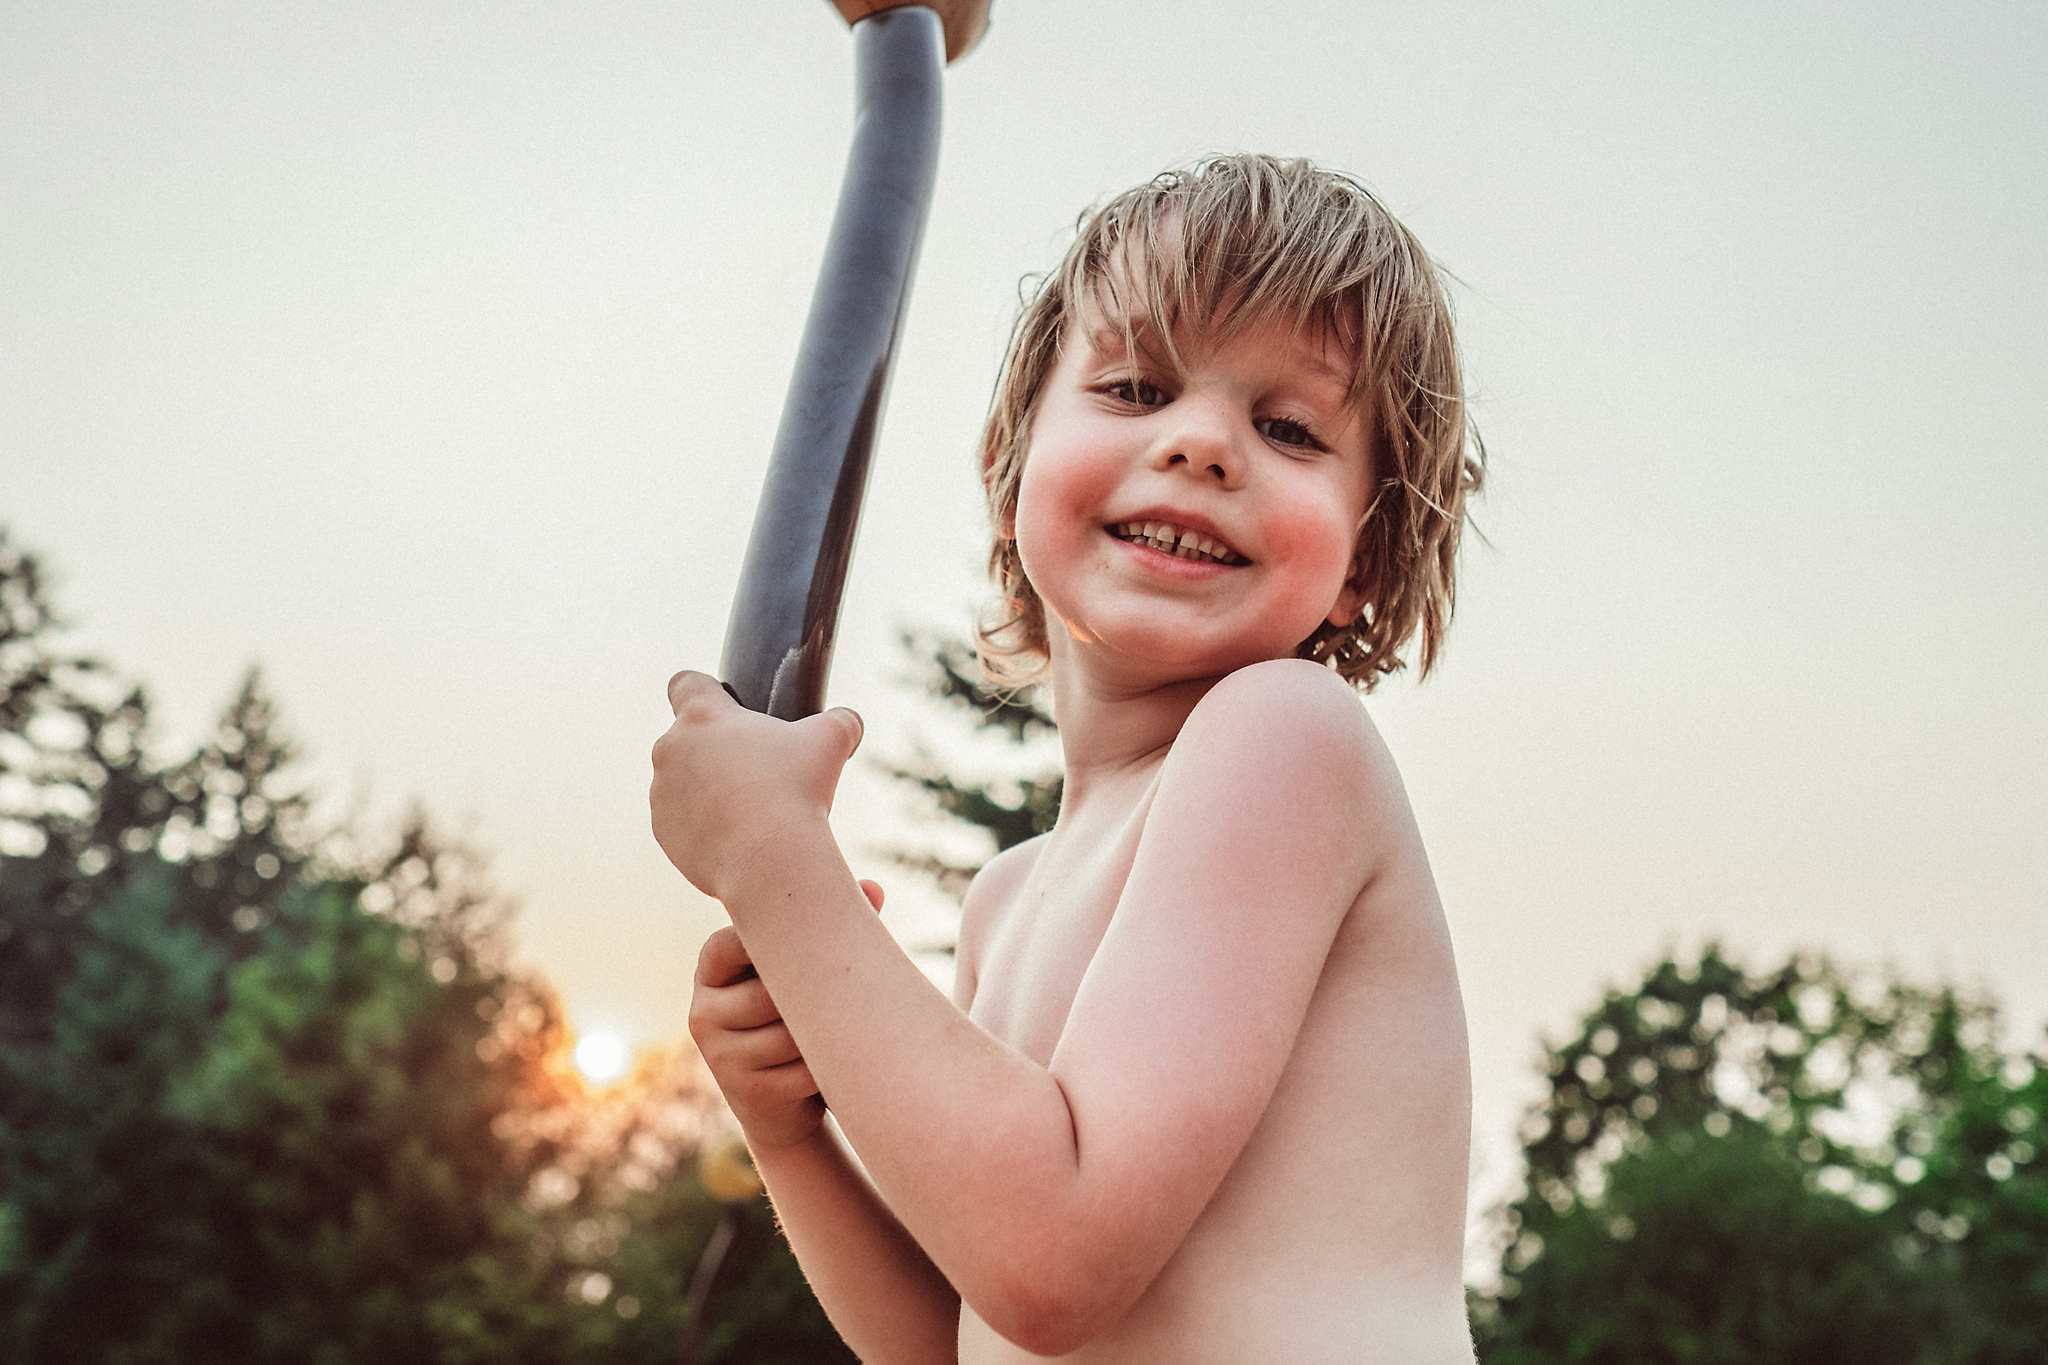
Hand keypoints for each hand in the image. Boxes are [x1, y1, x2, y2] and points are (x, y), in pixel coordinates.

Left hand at [651, 671, 864, 899]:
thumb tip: (848, 721)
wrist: (770, 860)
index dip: (705, 690)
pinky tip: (737, 836)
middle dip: (716, 749)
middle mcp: (672, 748)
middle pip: (688, 737)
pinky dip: (703, 825)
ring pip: (682, 781)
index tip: (726, 706)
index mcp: (702, 716)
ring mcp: (661, 792)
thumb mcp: (831, 741)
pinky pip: (681, 820)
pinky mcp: (663, 831)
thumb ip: (839, 721)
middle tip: (757, 769)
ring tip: (749, 808)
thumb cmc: (797, 791)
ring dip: (707, 788)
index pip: (685, 683)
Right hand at [689, 878, 886, 1150]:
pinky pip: (801, 1070)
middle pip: (767, 993)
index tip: (802, 947)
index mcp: (711, 972)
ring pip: (788, 1033)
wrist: (789, 1105)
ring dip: (824, 1035)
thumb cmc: (801, 1020)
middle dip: (810, 997)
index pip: (727, 944)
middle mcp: (704, 1012)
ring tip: (842, 1030)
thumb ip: (830, 931)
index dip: (765, 942)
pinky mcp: (744, 1093)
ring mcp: (719, 1056)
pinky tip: (832, 1065)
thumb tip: (874, 888)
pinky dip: (827, 1067)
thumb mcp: (807, 975)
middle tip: (848, 994)